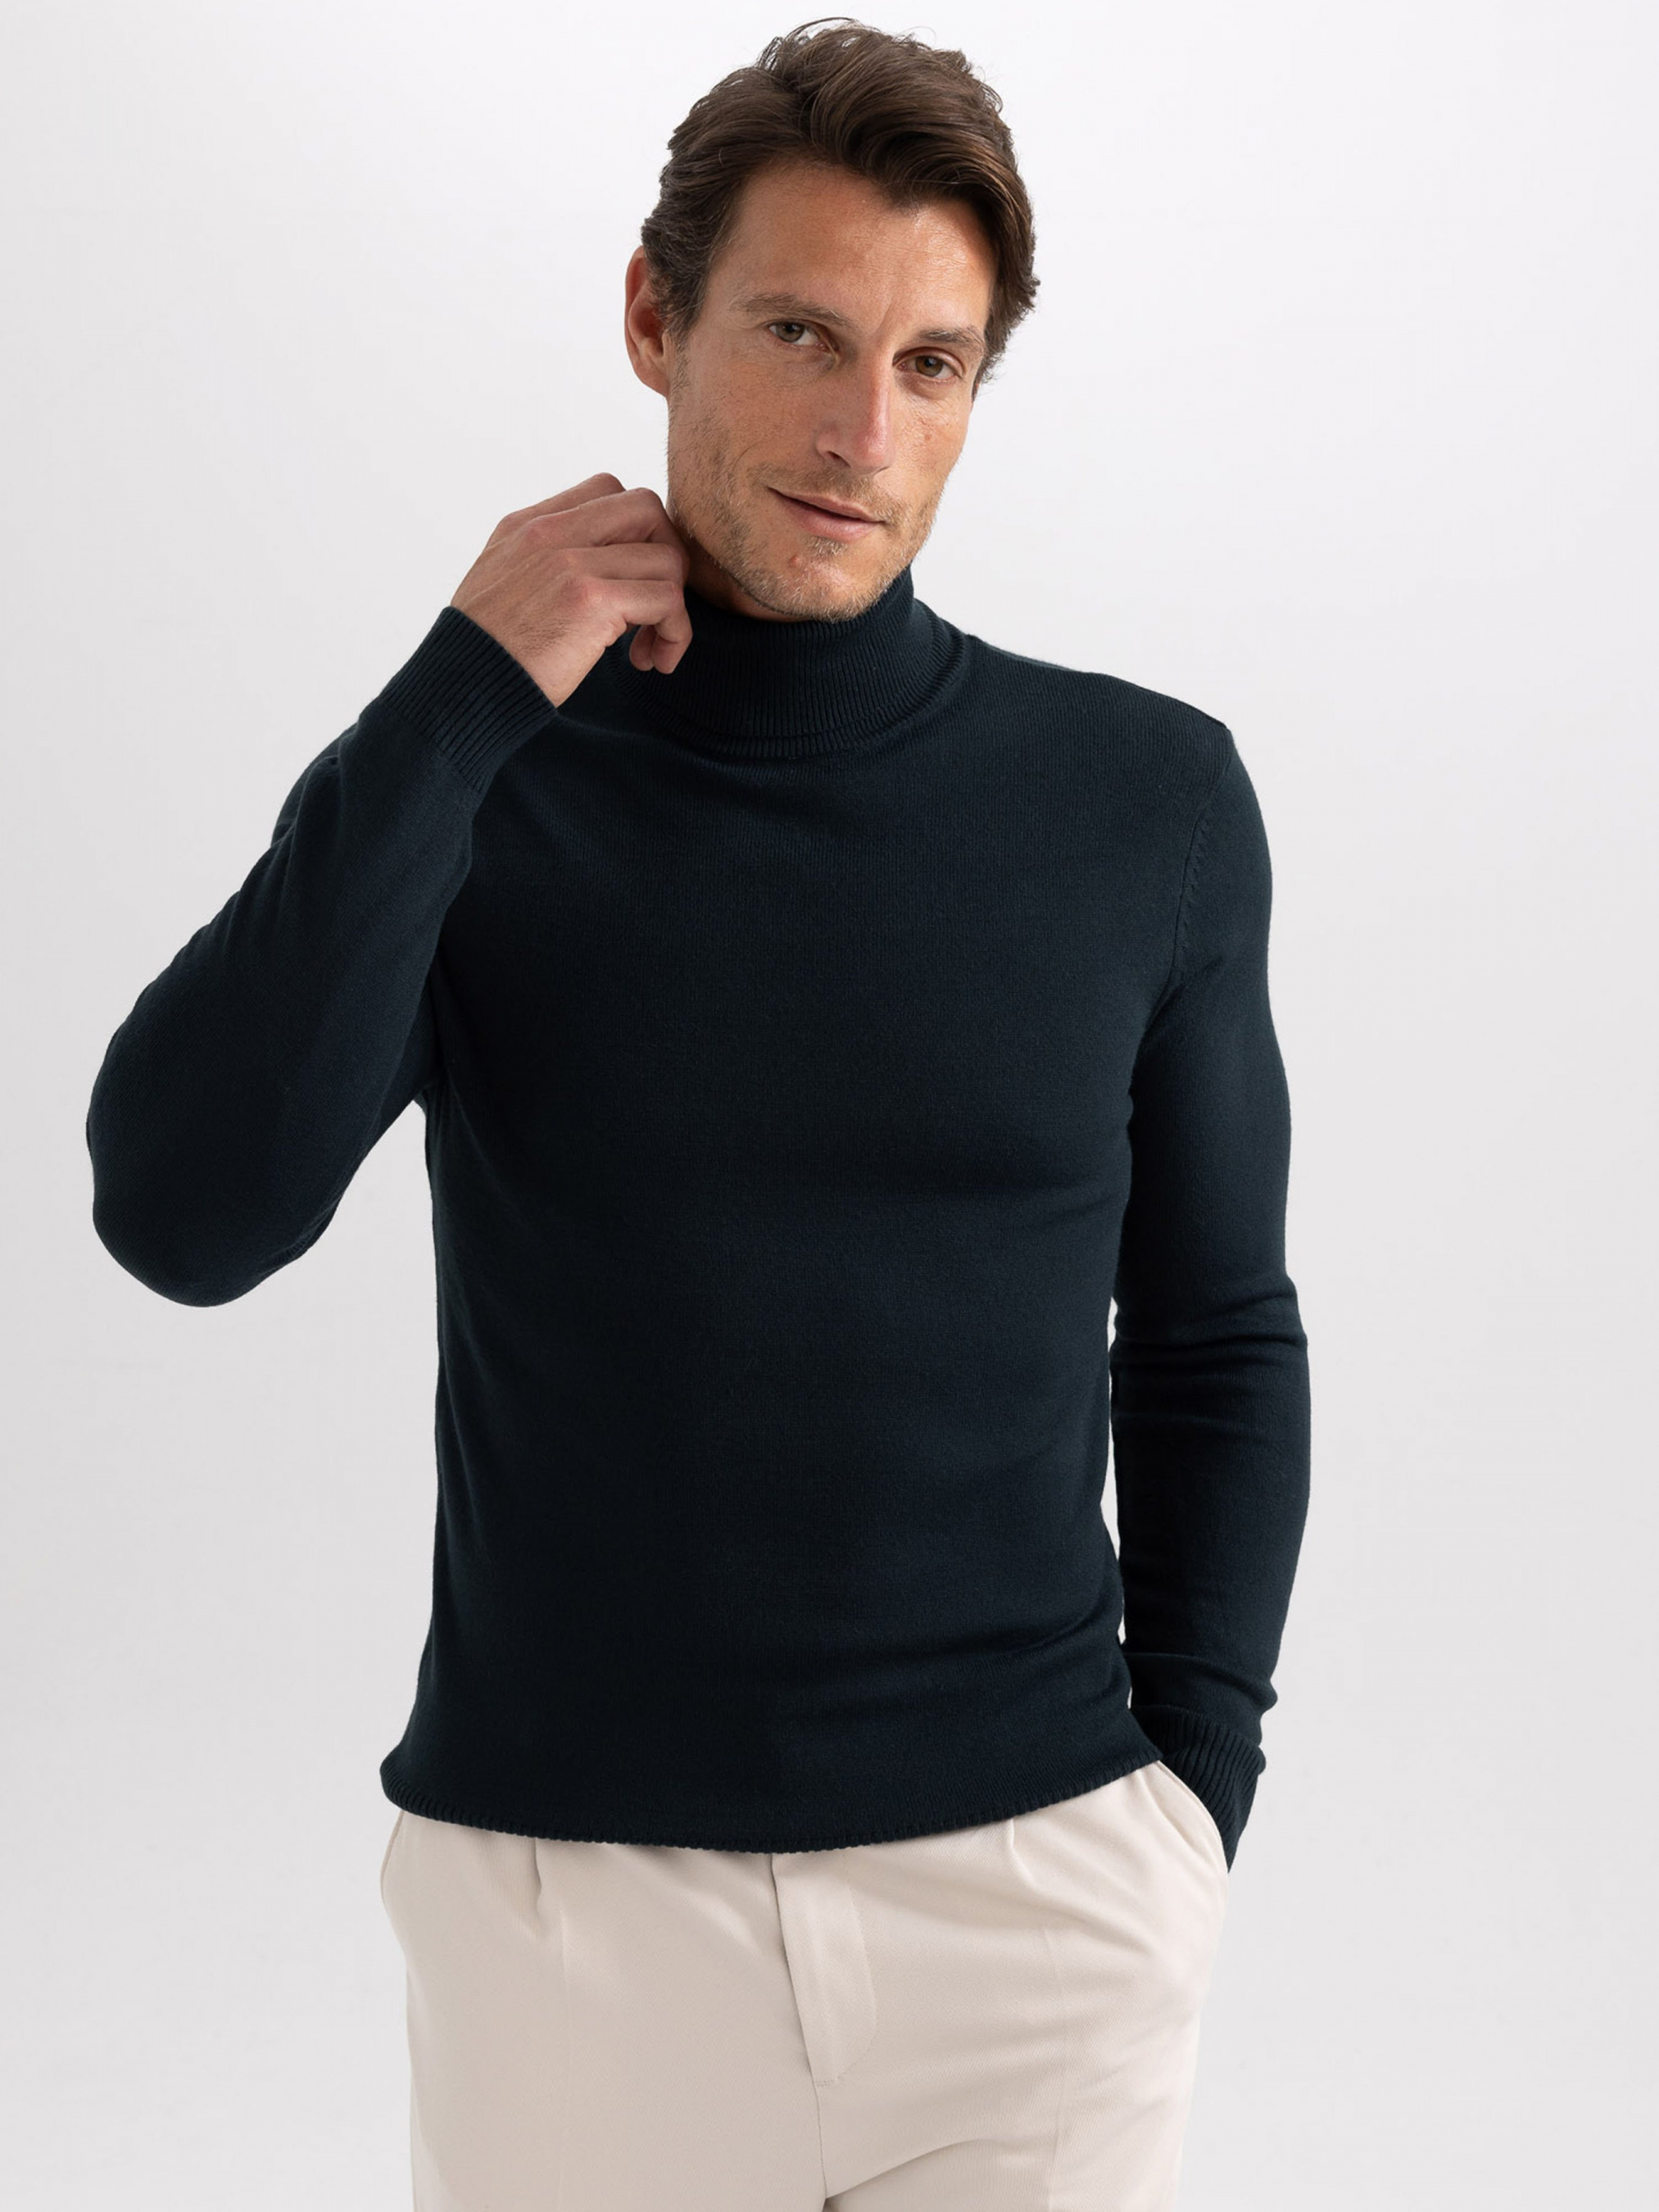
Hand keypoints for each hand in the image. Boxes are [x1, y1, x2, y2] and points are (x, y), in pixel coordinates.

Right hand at [449, 473, 692, 708]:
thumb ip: (545, 561)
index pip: (607, 490)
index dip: (636, 533)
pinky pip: (667, 600)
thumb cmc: (485, 654)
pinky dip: (675, 634)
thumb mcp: (504, 583)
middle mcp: (549, 532)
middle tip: (657, 605)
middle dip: (667, 556)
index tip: (630, 581)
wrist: (461, 691)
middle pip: (646, 507)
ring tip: (649, 648)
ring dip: (672, 608)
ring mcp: (570, 561)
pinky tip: (653, 662)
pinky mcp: (591, 600)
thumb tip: (602, 565)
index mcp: (528, 524)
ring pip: (666, 560)